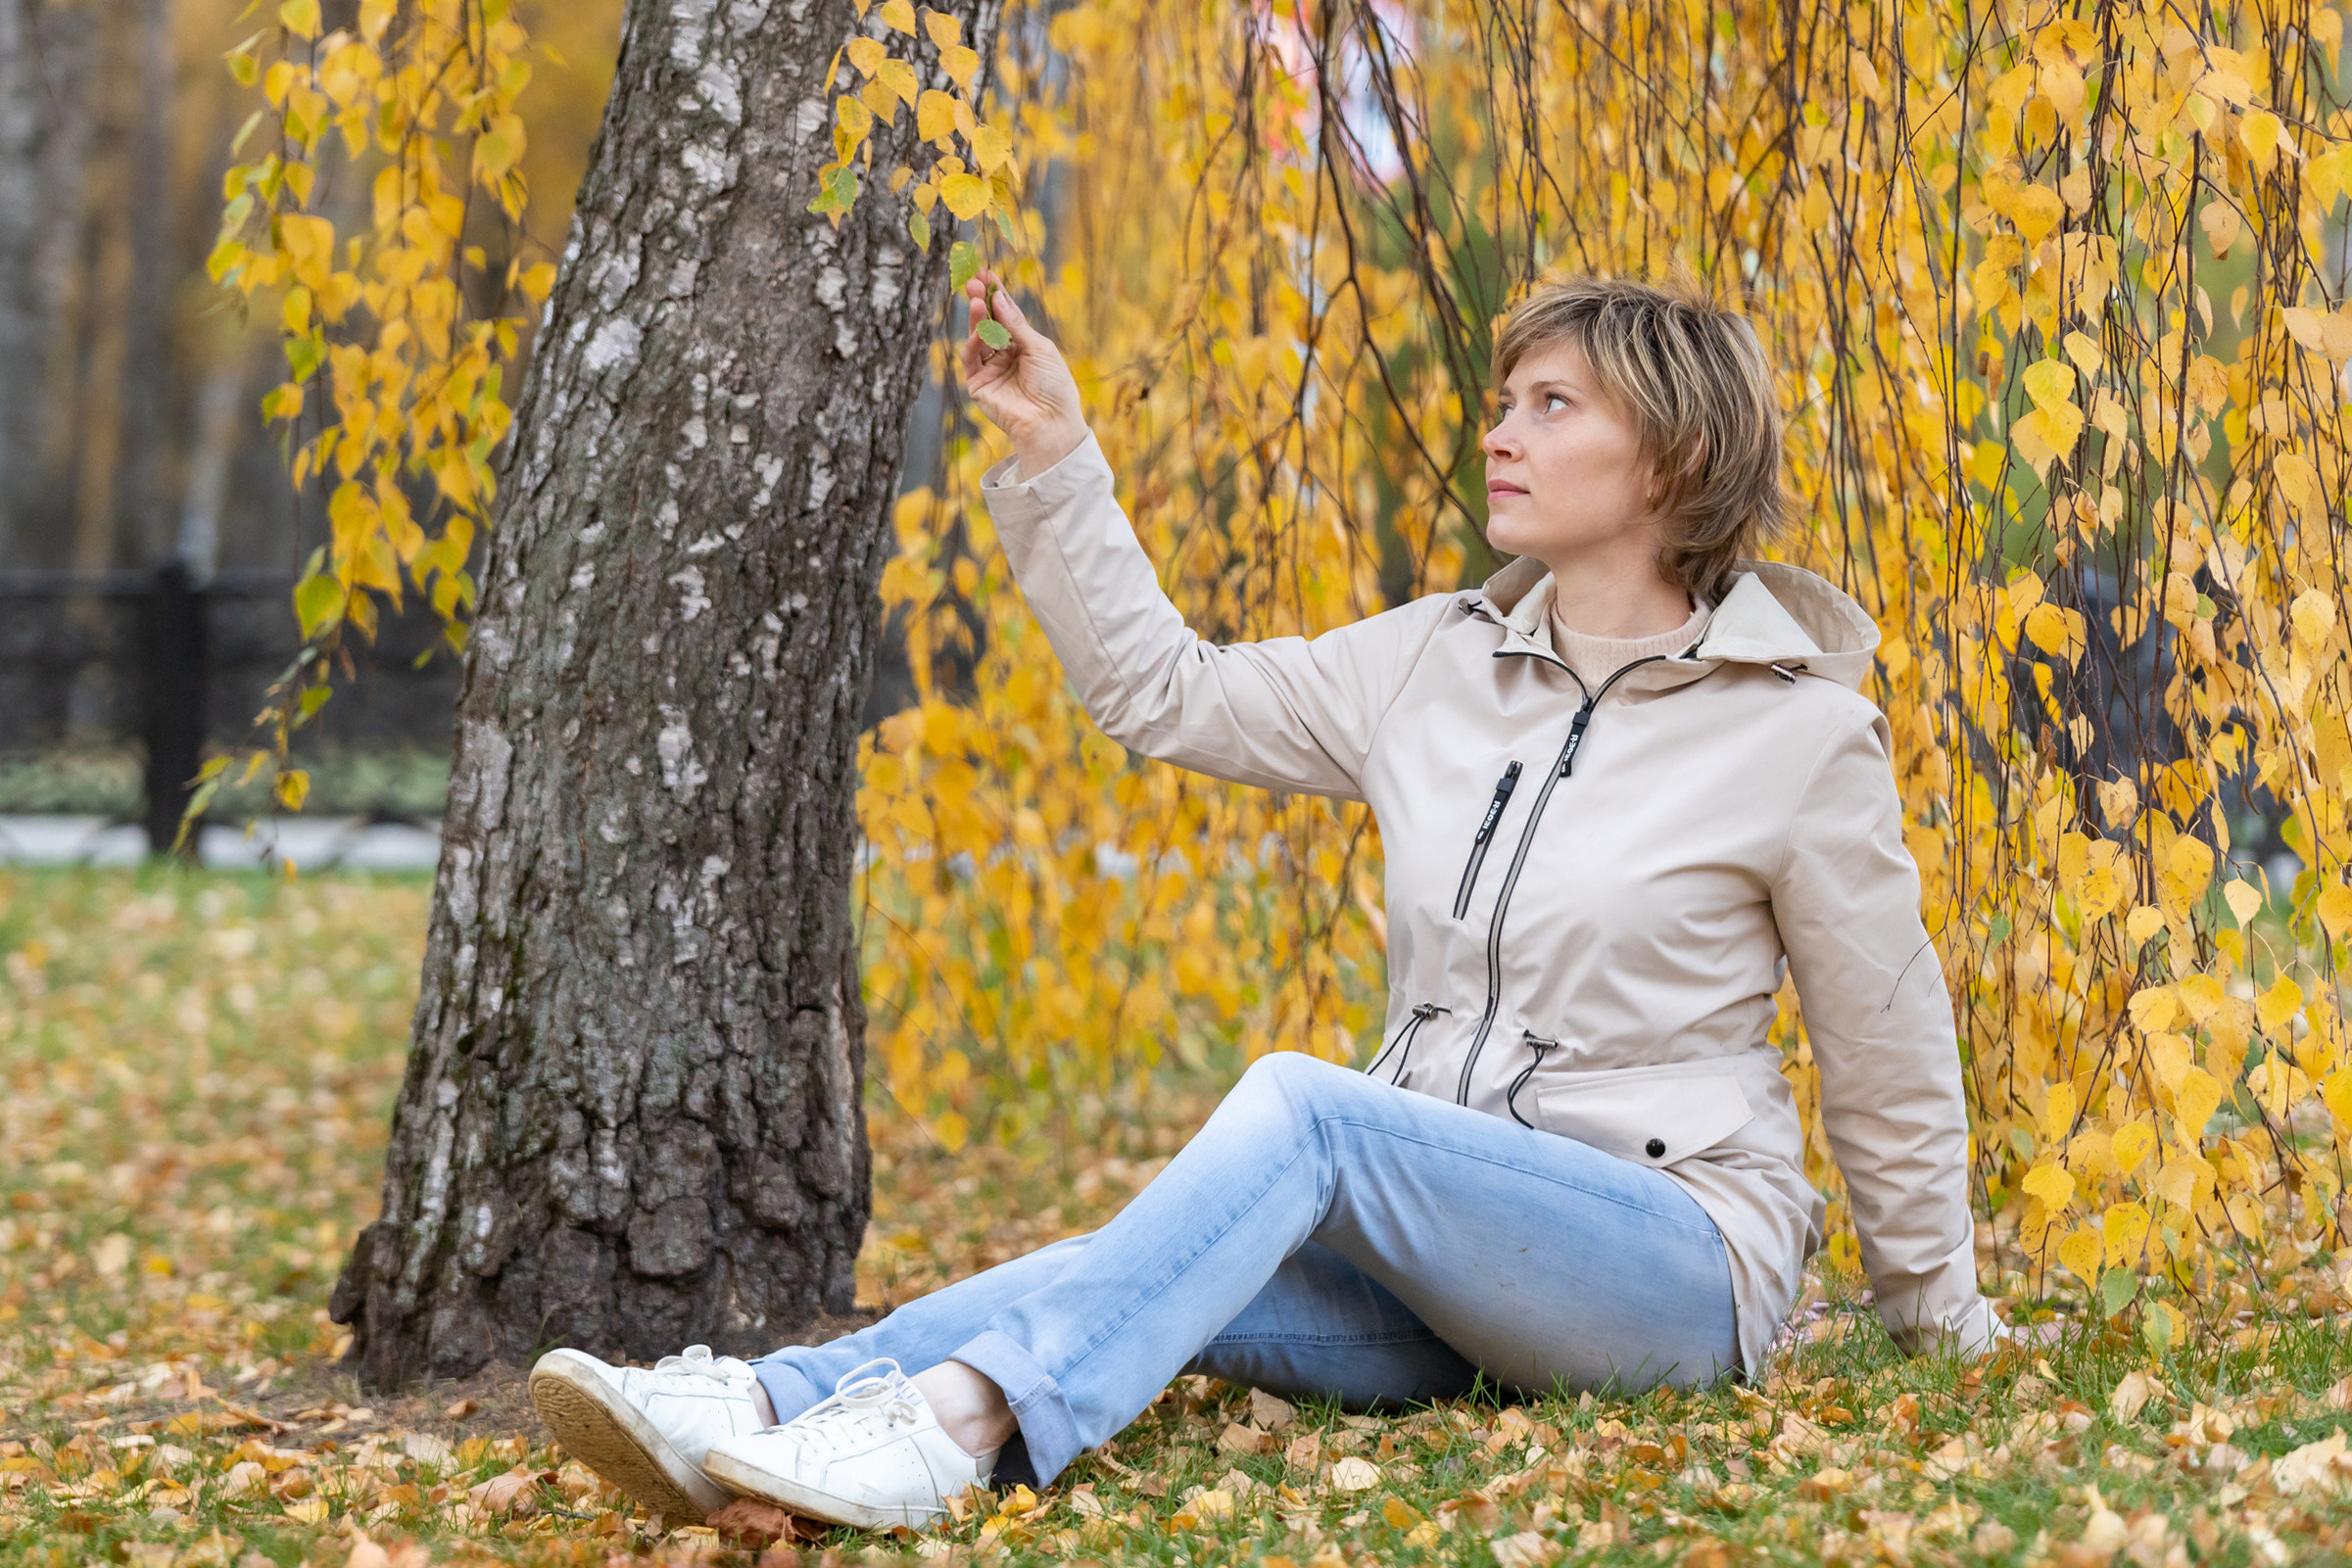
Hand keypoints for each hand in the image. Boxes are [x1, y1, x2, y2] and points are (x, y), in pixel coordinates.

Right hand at [958, 270, 1085, 478]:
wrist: (1050, 422)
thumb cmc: (1054, 386)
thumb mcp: (1040, 348)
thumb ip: (1016, 324)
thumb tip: (998, 297)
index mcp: (1025, 344)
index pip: (1007, 314)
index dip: (996, 294)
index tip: (985, 272)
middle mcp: (1006, 354)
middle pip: (989, 322)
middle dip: (981, 301)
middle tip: (973, 281)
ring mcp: (991, 369)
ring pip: (978, 337)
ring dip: (976, 318)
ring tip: (975, 301)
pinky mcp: (979, 385)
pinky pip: (971, 359)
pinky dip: (972, 344)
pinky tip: (977, 333)